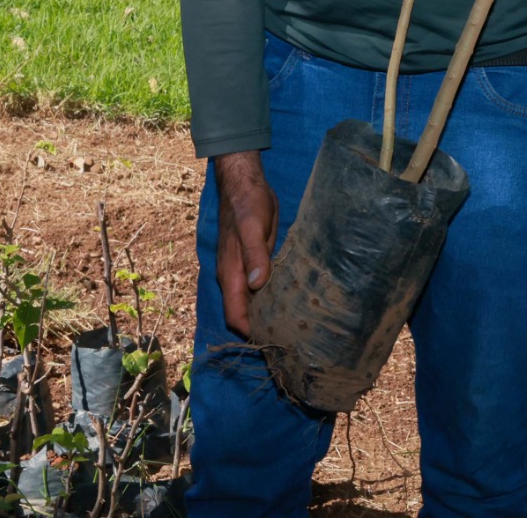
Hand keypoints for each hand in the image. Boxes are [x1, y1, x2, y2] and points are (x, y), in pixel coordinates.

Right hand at [212, 150, 278, 338]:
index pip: (236, 316)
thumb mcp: (253, 226)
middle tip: (292, 340)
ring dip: (268, 315)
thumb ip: (255, 254)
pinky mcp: (254, 262)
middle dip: (262, 329)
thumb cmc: (247, 204)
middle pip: (244, 314)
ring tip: (295, 326)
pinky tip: (291, 301)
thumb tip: (256, 285)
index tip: (275, 344)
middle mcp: (235, 277)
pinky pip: (260, 289)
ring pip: (252, 303)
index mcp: (231, 274)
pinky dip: (271, 299)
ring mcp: (243, 271)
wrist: (244, 183)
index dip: (251, 333)